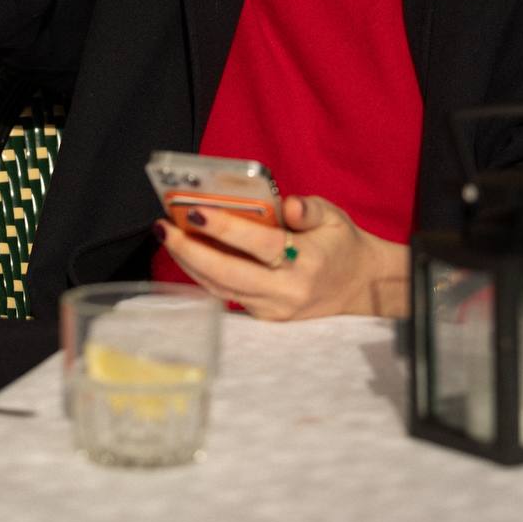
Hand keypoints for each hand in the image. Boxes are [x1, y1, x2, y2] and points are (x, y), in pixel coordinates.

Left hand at [156, 195, 410, 320]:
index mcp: (307, 262)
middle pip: (229, 275)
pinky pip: (226, 294)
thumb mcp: (333, 216)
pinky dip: (202, 273)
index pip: (260, 245)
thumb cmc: (340, 243)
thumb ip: (308, 209)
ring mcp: (273, 310)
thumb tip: (287, 203)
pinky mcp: (264, 317)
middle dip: (191, 250)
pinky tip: (187, 252)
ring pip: (221, 288)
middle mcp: (287, 291)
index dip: (226, 228)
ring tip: (168, 234)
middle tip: (164, 226)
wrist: (358, 286)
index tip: (197, 211)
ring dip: (189, 262)